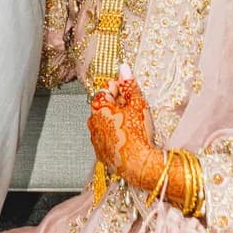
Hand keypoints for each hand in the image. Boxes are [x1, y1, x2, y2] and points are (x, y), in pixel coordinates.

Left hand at [87, 73, 178, 199]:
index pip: (105, 89)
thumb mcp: (138, 105)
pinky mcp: (100, 153)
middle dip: (117, 104)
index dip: (118, 88)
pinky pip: (106, 138)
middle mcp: (92, 123)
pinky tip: (128, 137)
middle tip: (133, 107)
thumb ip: (129, 85)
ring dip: (116, 120)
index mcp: (99, 108)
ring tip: (132, 123)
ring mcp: (95, 139)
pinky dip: (115, 135)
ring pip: (104, 123)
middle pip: (104, 106)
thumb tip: (124, 67)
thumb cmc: (138, 134)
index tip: (127, 89)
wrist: (139, 164)